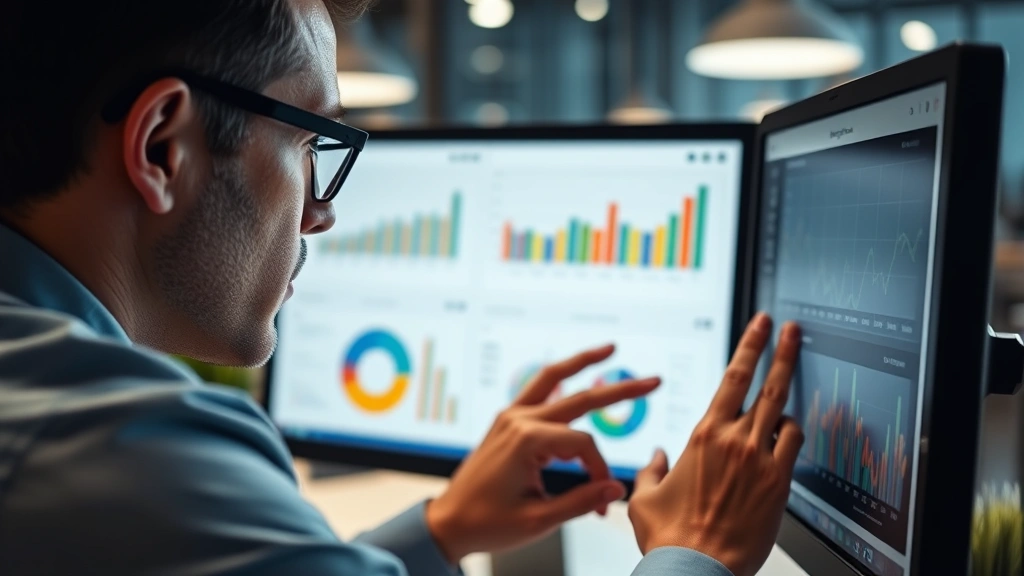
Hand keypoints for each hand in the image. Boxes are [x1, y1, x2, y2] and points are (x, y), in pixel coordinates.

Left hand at [426, 344, 660, 562]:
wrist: (449, 523)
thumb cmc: (488, 524)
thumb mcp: (539, 521)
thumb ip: (581, 502)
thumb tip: (617, 489)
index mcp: (526, 441)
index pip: (584, 446)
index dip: (599, 472)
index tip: (601, 504)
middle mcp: (518, 420)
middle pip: (579, 399)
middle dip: (620, 391)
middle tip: (653, 381)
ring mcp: (510, 416)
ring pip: (553, 379)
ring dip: (583, 363)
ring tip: (610, 349)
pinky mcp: (506, 421)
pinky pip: (537, 392)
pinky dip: (559, 380)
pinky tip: (576, 373)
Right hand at [627, 313, 803, 575]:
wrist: (697, 569)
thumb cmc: (670, 536)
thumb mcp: (644, 497)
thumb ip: (651, 471)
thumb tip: (656, 459)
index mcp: (703, 435)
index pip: (733, 375)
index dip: (751, 344)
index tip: (761, 324)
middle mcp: (736, 441)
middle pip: (768, 383)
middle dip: (783, 351)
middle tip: (793, 329)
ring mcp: (761, 461)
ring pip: (785, 414)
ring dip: (783, 407)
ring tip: (779, 407)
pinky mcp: (779, 484)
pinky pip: (794, 445)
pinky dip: (791, 435)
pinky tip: (784, 437)